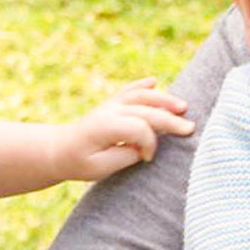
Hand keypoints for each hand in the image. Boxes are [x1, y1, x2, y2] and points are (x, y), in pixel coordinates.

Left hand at [60, 81, 193, 181]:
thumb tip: (143, 147)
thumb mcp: (100, 168)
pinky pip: (129, 90)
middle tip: (190, 129)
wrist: (60, 150)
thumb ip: (124, 156)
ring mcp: (111, 104)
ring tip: (183, 107)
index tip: (146, 159)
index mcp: (104, 127)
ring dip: (163, 99)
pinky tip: (154, 81)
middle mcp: (109, 111)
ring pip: (141, 96)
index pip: (138, 128)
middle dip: (169, 119)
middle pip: (146, 110)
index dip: (149, 143)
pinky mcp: (113, 103)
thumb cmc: (80, 163)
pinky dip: (142, 85)